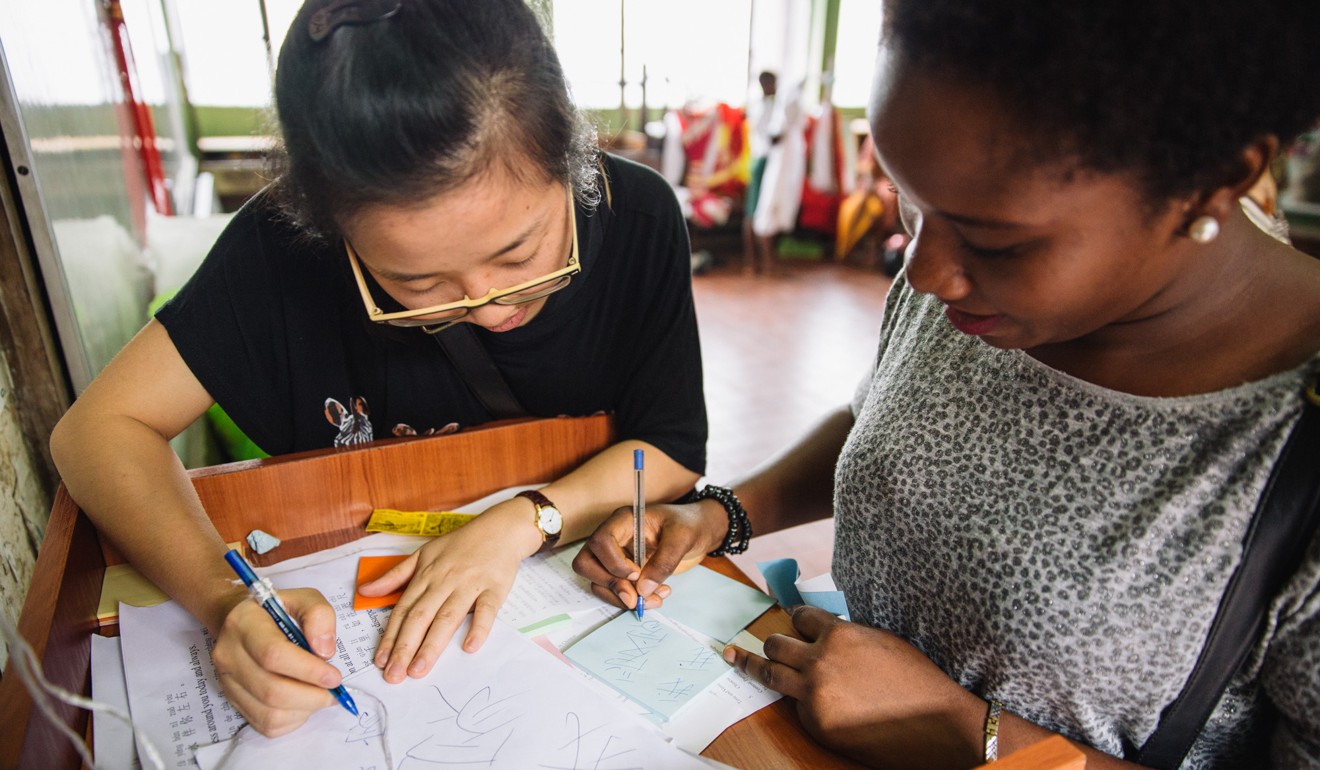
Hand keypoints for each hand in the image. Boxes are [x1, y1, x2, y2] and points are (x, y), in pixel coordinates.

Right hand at [209, 587, 340, 736]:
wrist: (240, 621)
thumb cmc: (277, 611)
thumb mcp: (303, 598)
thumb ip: (319, 615)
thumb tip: (325, 652)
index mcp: (244, 623)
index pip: (273, 655)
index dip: (308, 670)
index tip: (334, 676)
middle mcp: (229, 655)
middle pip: (271, 691)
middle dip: (311, 696)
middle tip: (333, 691)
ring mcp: (227, 682)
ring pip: (269, 714)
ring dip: (304, 710)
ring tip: (321, 695)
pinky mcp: (233, 700)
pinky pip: (266, 724)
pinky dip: (293, 719)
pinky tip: (303, 702)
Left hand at [358, 500, 532, 682]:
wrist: (501, 529)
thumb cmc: (461, 544)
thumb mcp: (423, 554)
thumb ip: (394, 575)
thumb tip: (365, 591)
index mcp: (425, 575)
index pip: (403, 610)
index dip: (390, 636)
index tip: (380, 661)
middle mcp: (444, 581)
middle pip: (421, 617)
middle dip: (405, 648)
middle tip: (395, 676)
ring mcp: (470, 585)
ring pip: (447, 617)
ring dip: (432, 645)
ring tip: (419, 670)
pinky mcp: (495, 588)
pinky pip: (486, 610)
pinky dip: (478, 628)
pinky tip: (469, 647)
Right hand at [573, 500, 726, 609]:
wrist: (699, 532)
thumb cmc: (689, 525)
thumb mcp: (682, 538)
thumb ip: (664, 561)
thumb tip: (643, 589)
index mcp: (624, 521)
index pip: (600, 541)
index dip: (613, 563)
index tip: (637, 575)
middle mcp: (614, 538)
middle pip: (587, 564)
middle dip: (610, 585)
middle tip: (636, 598)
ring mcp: (616, 557)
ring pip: (598, 582)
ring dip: (623, 598)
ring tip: (656, 598)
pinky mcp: (623, 573)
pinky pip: (614, 591)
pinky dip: (631, 600)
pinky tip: (656, 596)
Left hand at [722, 606, 985, 766]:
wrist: (936, 724)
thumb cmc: (915, 679)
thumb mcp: (879, 641)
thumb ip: (846, 635)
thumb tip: (821, 633)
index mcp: (839, 634)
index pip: (799, 616)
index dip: (796, 619)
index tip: (792, 621)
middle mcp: (820, 661)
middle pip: (775, 643)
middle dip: (773, 643)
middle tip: (767, 644)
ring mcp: (814, 694)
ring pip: (768, 673)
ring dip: (753, 664)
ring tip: (733, 656)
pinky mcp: (816, 723)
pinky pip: (797, 707)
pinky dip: (802, 704)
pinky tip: (818, 706)